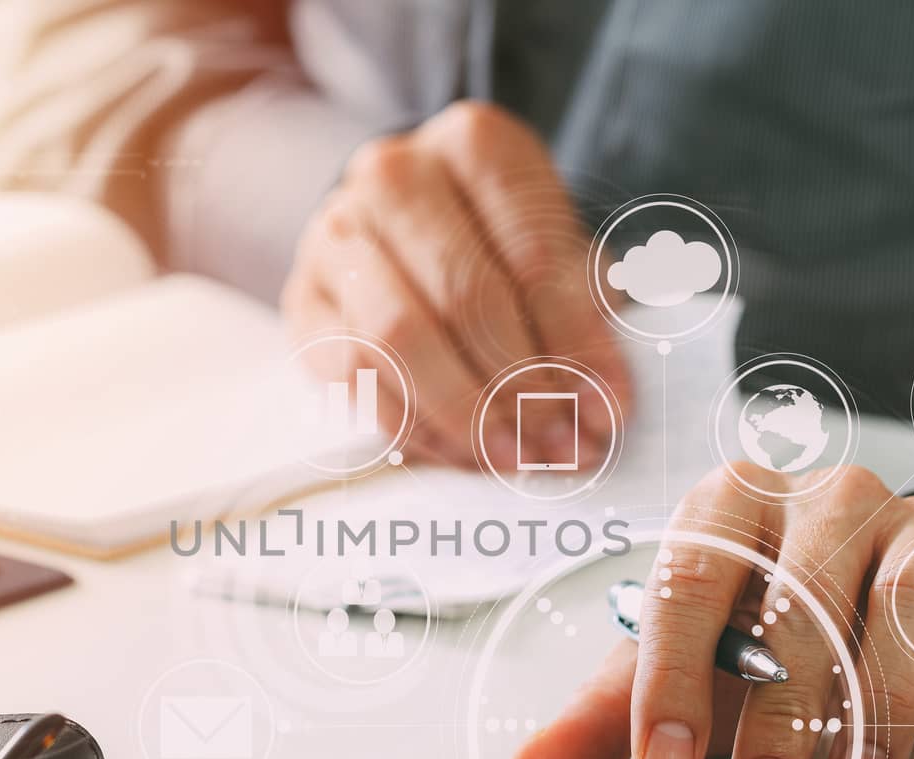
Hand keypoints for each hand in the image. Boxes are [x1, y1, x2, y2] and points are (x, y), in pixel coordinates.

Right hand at [281, 100, 630, 466]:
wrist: (397, 222)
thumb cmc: (496, 239)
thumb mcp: (556, 247)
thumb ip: (586, 311)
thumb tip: (601, 405)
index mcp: (474, 145)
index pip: (533, 256)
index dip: (578, 343)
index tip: (609, 407)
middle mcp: (395, 176)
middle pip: (464, 297)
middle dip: (523, 388)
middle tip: (563, 446)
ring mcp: (337, 234)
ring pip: (399, 339)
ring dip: (466, 415)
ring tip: (515, 457)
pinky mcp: (304, 299)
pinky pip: (355, 376)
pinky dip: (415, 427)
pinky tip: (462, 452)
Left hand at [513, 463, 913, 758]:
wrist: (894, 578)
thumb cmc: (772, 620)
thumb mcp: (686, 659)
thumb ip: (612, 715)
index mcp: (730, 507)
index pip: (690, 581)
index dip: (672, 679)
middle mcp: (826, 501)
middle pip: (802, 598)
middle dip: (778, 716)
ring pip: (907, 602)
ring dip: (881, 707)